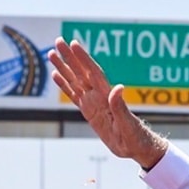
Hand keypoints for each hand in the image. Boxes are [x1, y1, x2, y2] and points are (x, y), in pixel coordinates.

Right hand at [47, 38, 167, 170]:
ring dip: (64, 67)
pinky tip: (57, 75)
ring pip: (75, 81)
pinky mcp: (89, 112)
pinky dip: (65, 85)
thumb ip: (120, 106)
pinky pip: (74, 96)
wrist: (137, 147)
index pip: (93, 73)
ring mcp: (93, 103)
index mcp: (107, 97)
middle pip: (81, 72)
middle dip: (69, 57)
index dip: (83, 59)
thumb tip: (118, 88)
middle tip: (58, 41)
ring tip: (52, 54)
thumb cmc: (135, 137)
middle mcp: (99, 97)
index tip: (74, 44)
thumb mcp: (128, 125)